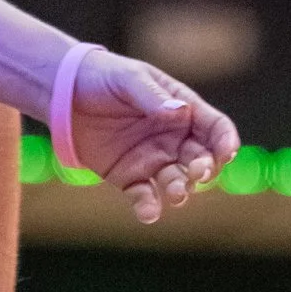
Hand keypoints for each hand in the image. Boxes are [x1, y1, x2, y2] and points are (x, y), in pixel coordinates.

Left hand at [63, 49, 237, 223]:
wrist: (64, 94)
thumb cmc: (103, 78)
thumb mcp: (129, 79)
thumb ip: (153, 96)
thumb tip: (179, 112)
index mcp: (184, 110)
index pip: (215, 128)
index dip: (225, 141)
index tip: (226, 153)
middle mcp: (174, 139)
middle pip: (202, 159)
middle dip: (205, 169)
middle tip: (197, 173)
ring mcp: (153, 160)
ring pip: (177, 181)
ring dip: (180, 190)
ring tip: (175, 194)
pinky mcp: (129, 177)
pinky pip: (144, 197)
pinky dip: (149, 207)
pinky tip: (148, 213)